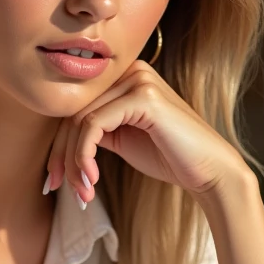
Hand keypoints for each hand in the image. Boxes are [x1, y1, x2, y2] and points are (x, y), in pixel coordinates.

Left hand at [45, 60, 247, 203]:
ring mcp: (138, 80)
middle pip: (73, 113)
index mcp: (125, 78)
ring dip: (73, 162)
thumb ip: (94, 130)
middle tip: (56, 187)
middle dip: (61, 156)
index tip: (53, 180)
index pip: (77, 109)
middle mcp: (131, 72)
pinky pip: (94, 125)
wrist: (210, 171)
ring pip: (79, 121)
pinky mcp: (143, 97)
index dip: (58, 146)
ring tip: (82, 192)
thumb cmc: (169, 157)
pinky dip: (84, 155)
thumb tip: (57, 142)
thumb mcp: (122, 139)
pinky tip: (92, 179)